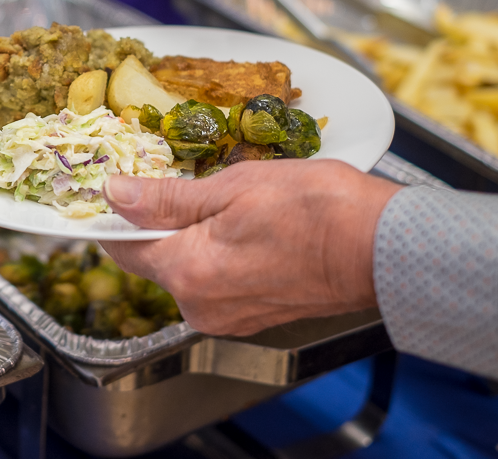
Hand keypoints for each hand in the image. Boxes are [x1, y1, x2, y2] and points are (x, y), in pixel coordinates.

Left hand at [99, 160, 399, 335]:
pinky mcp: (251, 317)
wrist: (382, 248)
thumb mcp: (232, 187)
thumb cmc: (317, 211)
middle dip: (159, 222)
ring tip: (223, 200)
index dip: (114, 215)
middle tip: (183, 180)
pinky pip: (215, 282)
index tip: (120, 186)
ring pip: (186, 269)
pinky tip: (244, 227)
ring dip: (191, 236)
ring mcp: (227, 317)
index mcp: (187, 273)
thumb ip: (165, 198)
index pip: (121, 247)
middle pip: (154, 259)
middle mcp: (200, 306)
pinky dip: (218, 254)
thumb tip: (116, 194)